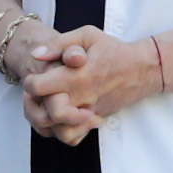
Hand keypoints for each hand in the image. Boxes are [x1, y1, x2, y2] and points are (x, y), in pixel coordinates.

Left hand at [23, 30, 161, 140]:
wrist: (143, 69)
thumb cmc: (113, 50)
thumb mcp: (87, 35)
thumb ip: (59, 43)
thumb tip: (36, 55)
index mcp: (74, 76)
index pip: (37, 88)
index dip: (29, 83)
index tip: (35, 77)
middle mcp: (80, 98)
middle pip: (45, 116)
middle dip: (33, 107)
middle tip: (35, 96)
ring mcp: (88, 112)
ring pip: (59, 132)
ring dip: (48, 123)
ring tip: (46, 108)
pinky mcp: (95, 120)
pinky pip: (74, 136)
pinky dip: (65, 131)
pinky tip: (63, 117)